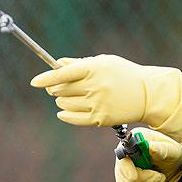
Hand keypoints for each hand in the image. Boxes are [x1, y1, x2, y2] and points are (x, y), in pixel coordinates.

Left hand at [30, 55, 181, 142]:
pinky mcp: (100, 119)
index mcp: (94, 69)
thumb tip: (57, 64)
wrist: (147, 94)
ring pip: (64, 104)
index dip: (46, 78)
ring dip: (62, 100)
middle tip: (58, 86)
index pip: (63, 74)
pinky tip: (64, 111)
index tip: (35, 82)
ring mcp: (97, 104)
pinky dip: (65, 115)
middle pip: (61, 89)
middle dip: (55, 88)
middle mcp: (95, 87)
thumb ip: (79, 63)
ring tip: (72, 96)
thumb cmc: (123, 74)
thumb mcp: (103, 62)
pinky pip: (73, 118)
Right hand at [115, 128, 181, 181]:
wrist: (177, 164)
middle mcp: (126, 152)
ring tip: (162, 179)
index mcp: (134, 140)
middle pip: (125, 173)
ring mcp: (124, 166)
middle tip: (162, 177)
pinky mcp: (126, 178)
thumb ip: (160, 149)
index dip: (127, 168)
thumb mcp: (171, 150)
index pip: (123, 156)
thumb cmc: (173, 153)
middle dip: (146, 179)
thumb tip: (149, 147)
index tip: (135, 177)